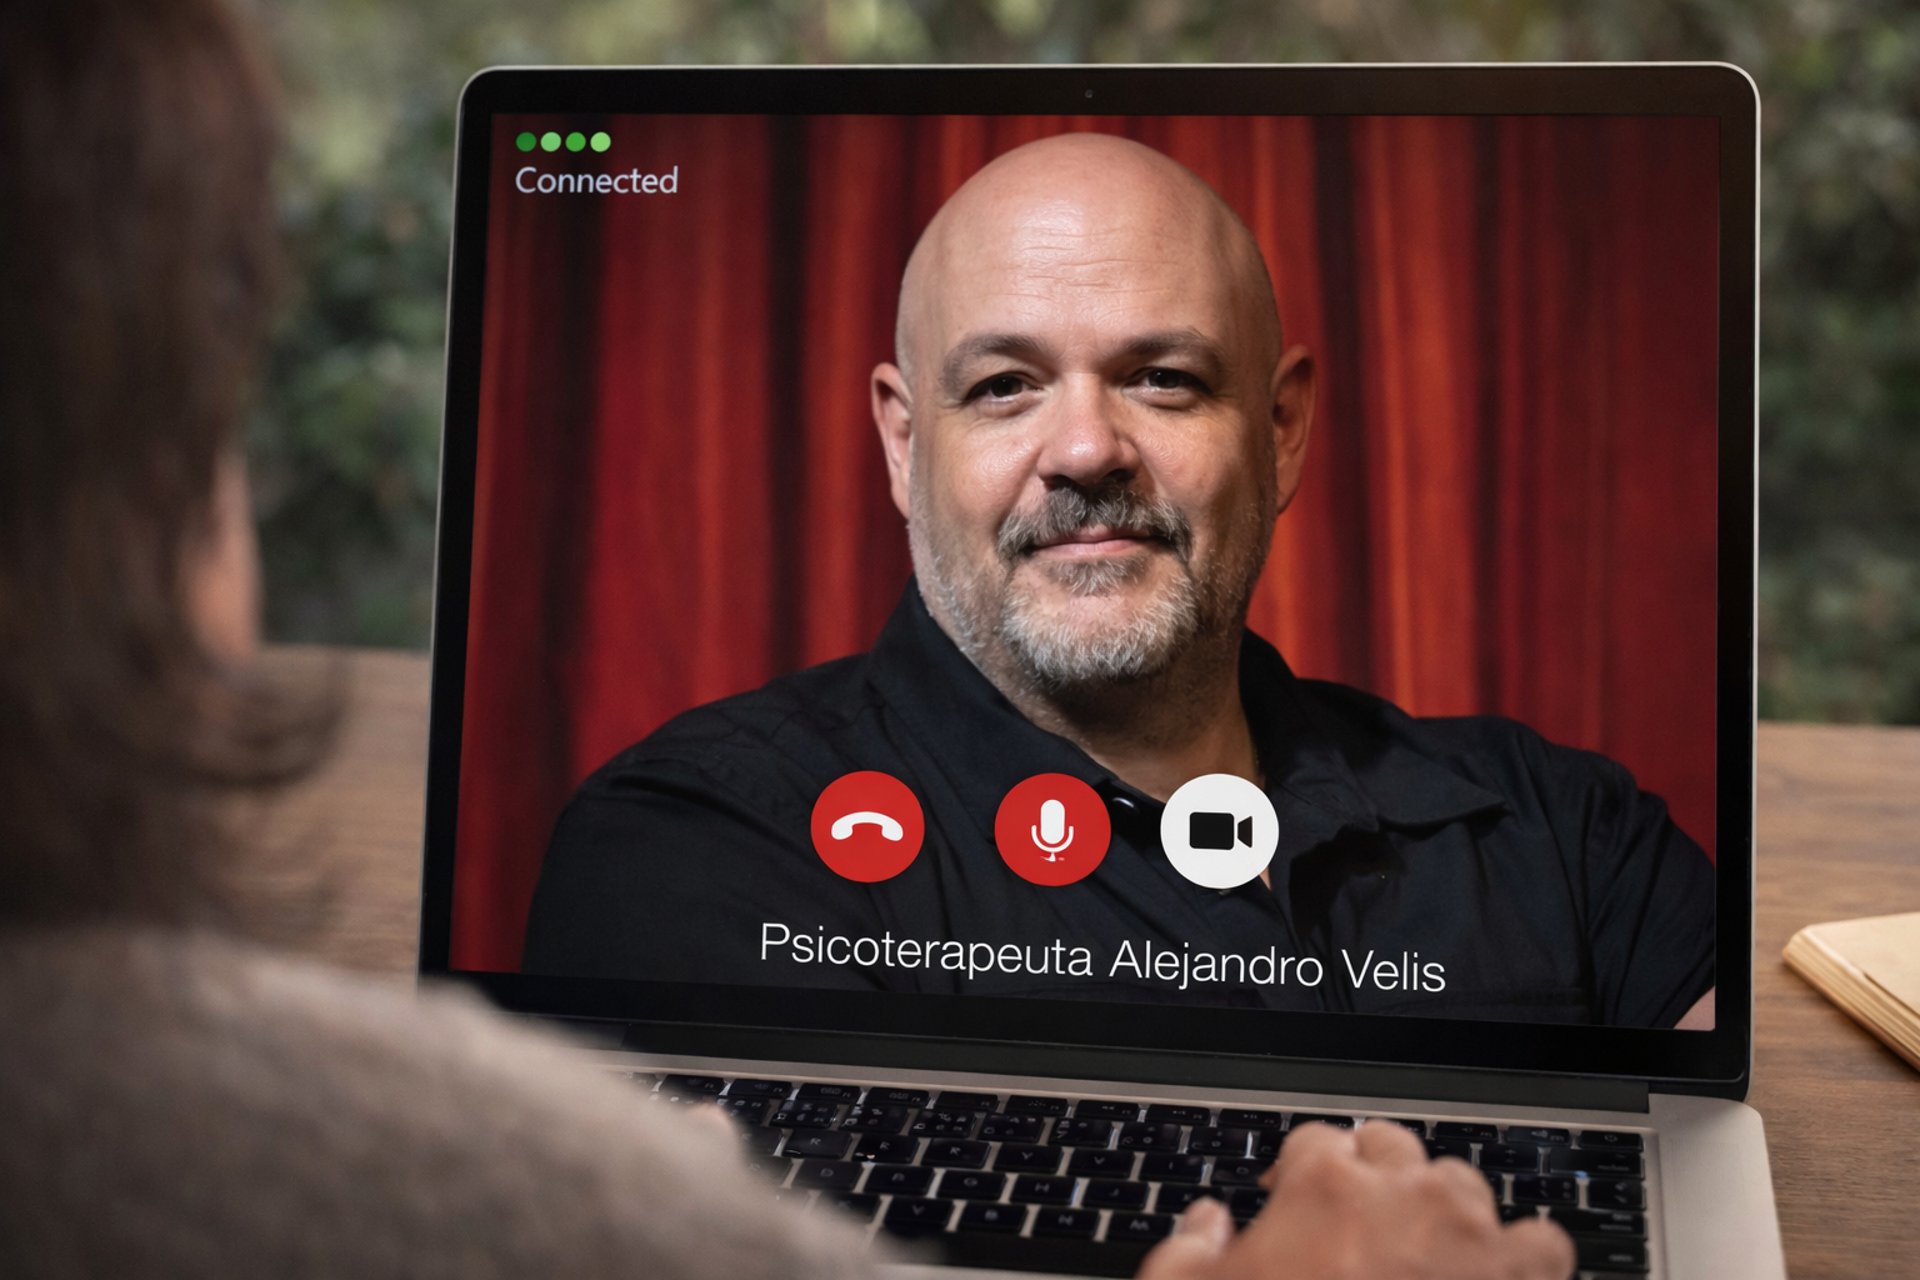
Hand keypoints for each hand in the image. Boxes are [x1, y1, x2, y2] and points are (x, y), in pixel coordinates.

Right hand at [1138, 1120, 1574, 1279]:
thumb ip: (1188, 1253)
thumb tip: (1205, 1225)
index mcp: (1323, 1189)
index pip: (1314, 1142)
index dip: (1299, 1173)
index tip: (1293, 1203)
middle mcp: (1403, 1195)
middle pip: (1391, 1147)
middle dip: (1373, 1177)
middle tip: (1355, 1226)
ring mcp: (1470, 1236)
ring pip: (1463, 1185)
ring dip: (1444, 1208)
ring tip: (1424, 1249)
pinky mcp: (1519, 1279)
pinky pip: (1540, 1242)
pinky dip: (1521, 1256)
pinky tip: (1494, 1277)